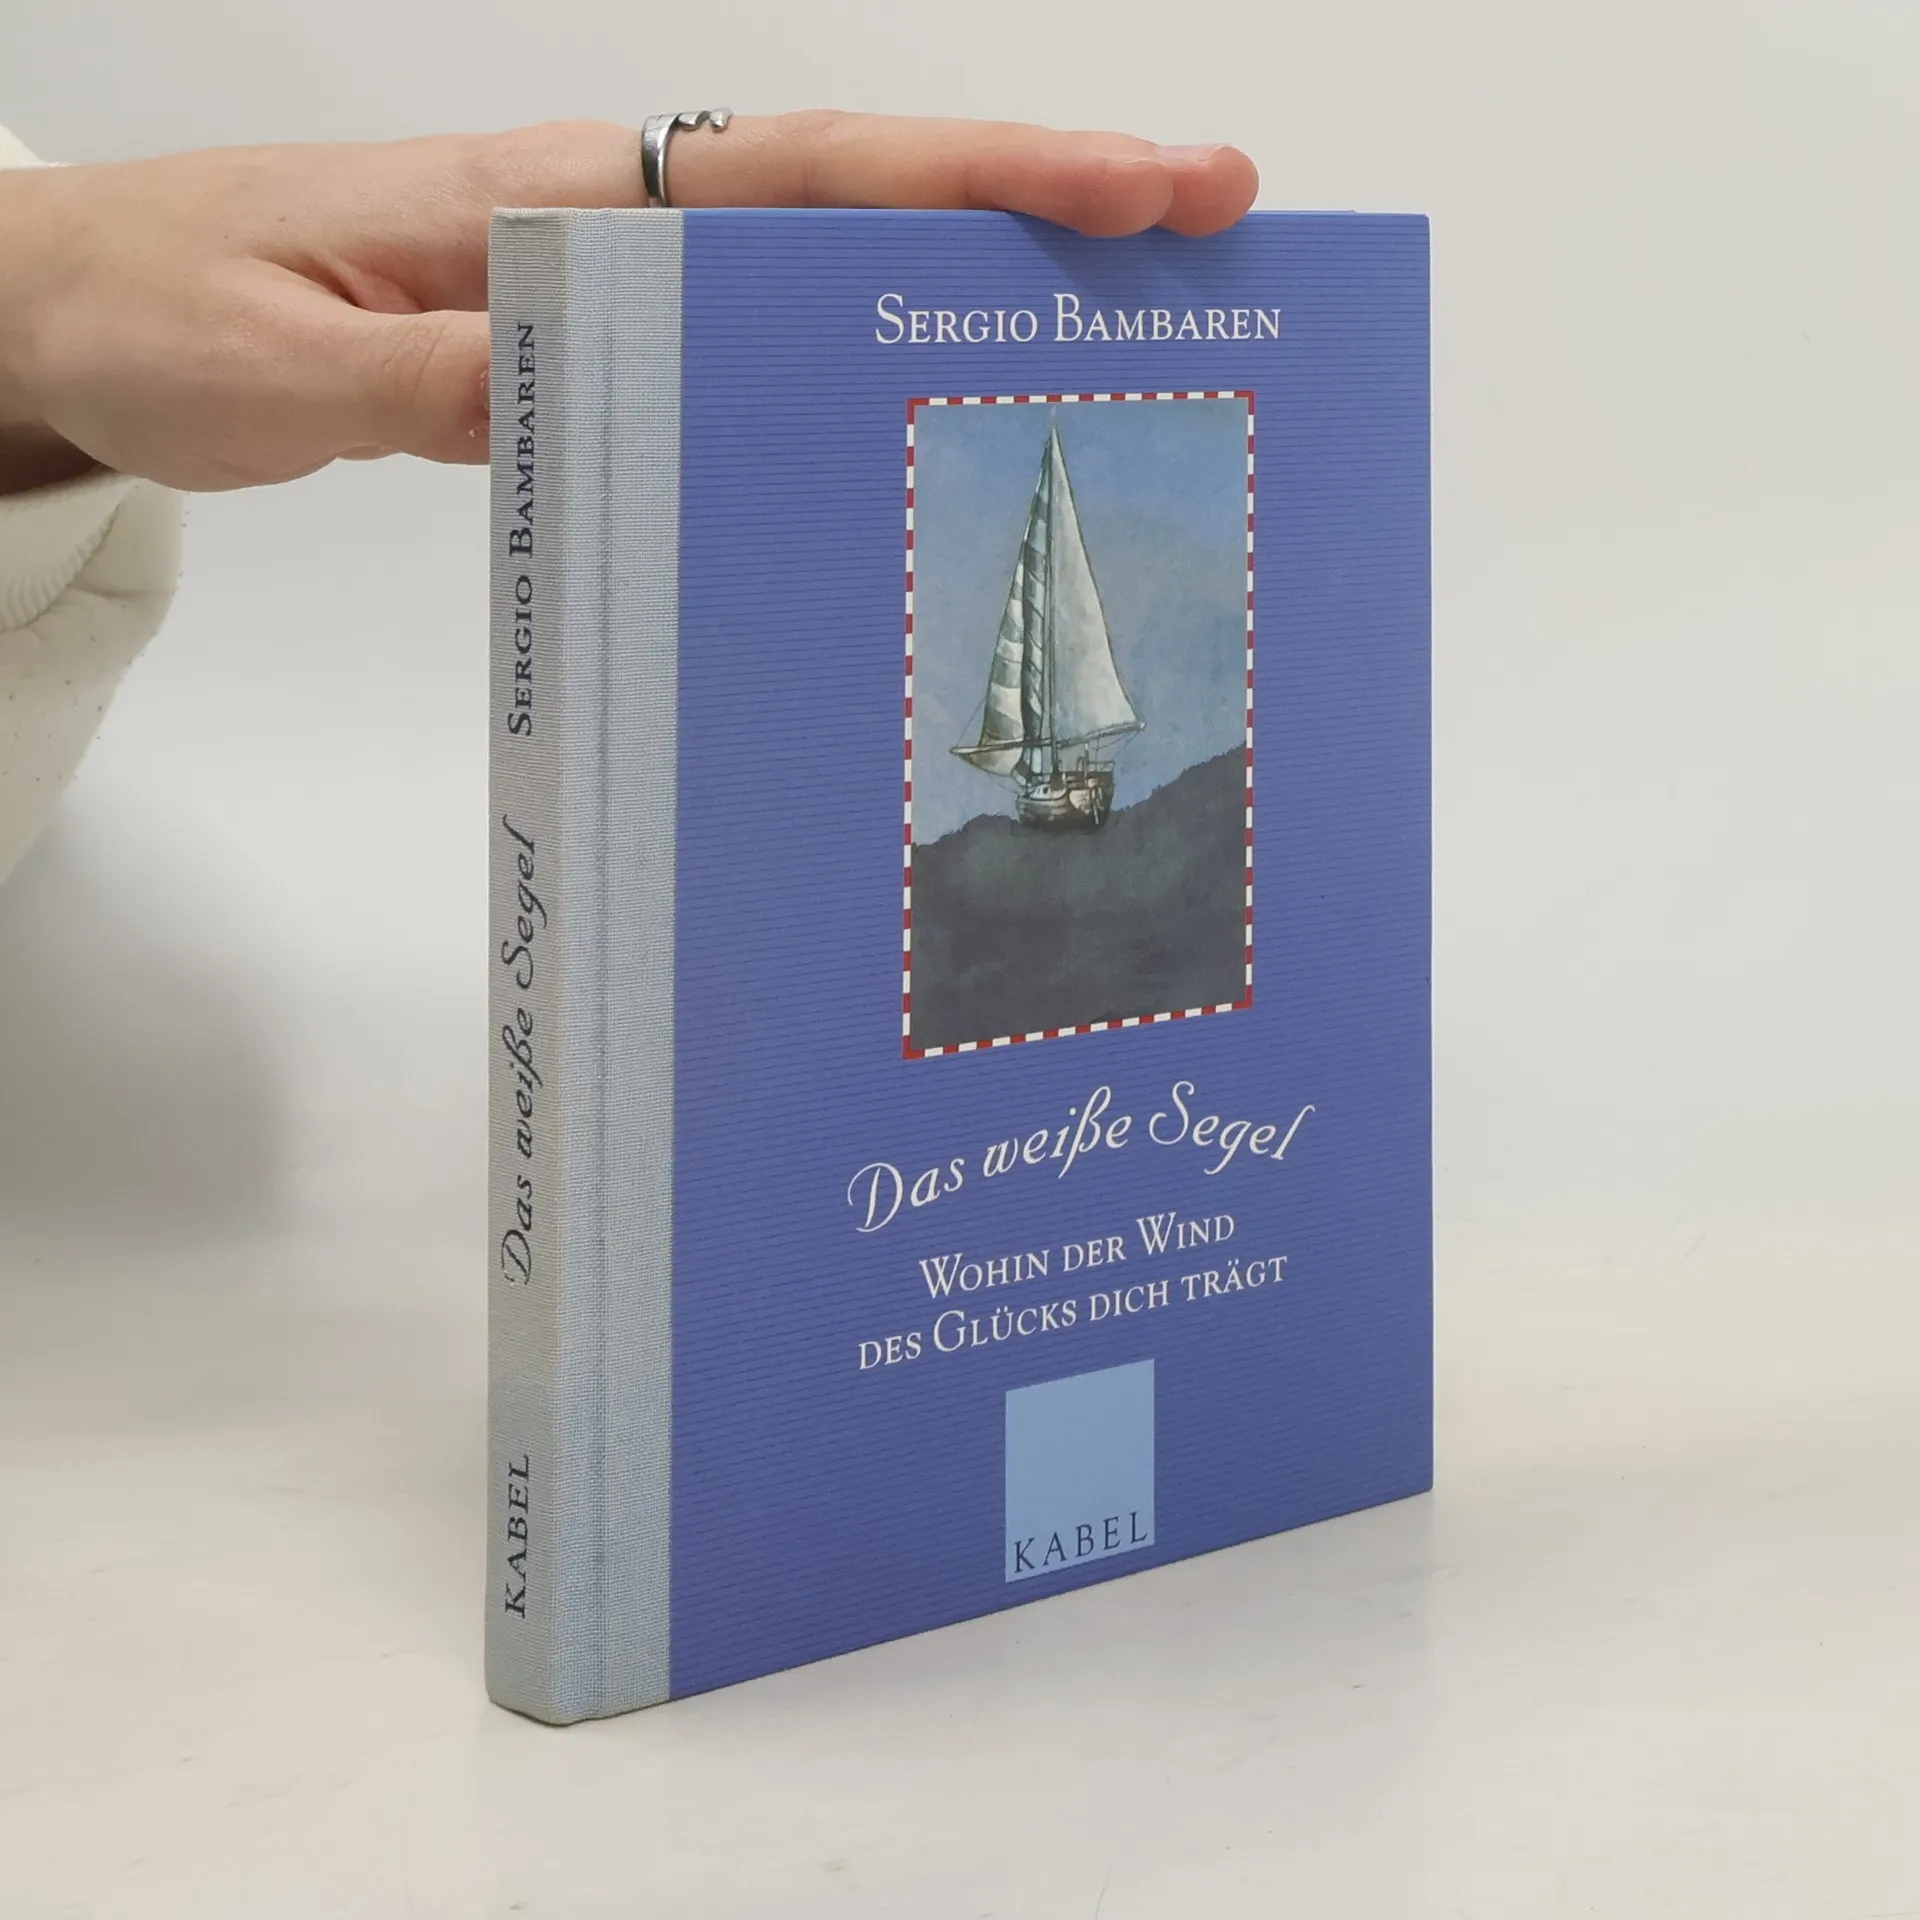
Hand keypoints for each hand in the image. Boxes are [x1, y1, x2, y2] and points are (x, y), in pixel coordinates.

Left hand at [0, 115, 1257, 494]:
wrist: (92, 309)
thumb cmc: (173, 310)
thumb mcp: (288, 362)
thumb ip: (448, 378)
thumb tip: (601, 388)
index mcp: (563, 192)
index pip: (812, 173)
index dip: (985, 173)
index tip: (1142, 181)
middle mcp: (614, 222)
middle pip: (865, 200)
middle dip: (1042, 206)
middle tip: (1213, 233)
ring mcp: (613, 285)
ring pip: (826, 275)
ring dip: (975, 288)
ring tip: (1127, 330)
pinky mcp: (591, 350)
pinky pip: (751, 352)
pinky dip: (856, 365)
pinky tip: (925, 412)